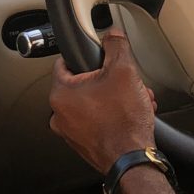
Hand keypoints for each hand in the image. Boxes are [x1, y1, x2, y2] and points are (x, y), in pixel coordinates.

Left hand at [49, 30, 157, 172]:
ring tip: (133, 98)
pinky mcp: (84, 143)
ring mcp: (71, 132)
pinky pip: (96, 119)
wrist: (133, 159)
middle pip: (84, 82)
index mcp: (61, 94)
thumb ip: (115, 45)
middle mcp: (60, 115)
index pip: (64, 61)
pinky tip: (130, 114)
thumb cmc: (123, 120)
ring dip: (114, 96)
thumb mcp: (124, 70)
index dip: (86, 54)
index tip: (99, 55)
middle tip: (124, 81)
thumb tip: (111, 34)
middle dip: (108, 79)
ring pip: (93, 101)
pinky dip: (112, 114)